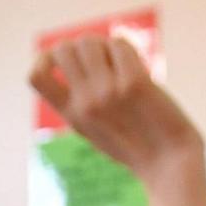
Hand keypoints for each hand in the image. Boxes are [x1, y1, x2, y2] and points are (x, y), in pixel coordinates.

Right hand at [30, 34, 203, 188]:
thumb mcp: (94, 128)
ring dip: (104, 45)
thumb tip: (68, 55)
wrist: (170, 164)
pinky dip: (127, 48)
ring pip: (88, 41)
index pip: (34, 75)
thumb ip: (77, 100)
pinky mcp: (135, 83)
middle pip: (62, 49)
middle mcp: (85, 103)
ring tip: (119, 63)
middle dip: (79, 47)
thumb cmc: (134, 144)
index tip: (63, 63)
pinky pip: (119, 43)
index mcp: (71, 115)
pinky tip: (137, 65)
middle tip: (100, 61)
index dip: (45, 58)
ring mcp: (109, 92)